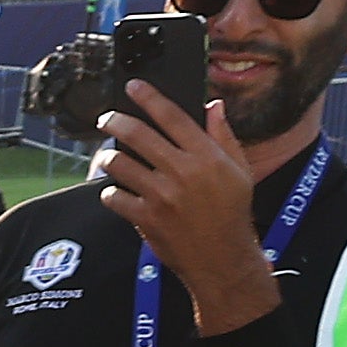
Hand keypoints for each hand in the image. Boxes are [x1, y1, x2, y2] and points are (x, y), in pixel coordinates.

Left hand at [92, 83, 281, 325]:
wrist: (223, 260)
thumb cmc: (232, 214)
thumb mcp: (240, 171)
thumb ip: (223, 136)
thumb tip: (214, 106)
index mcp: (206, 156)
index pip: (172, 116)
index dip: (148, 97)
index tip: (133, 86)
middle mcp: (182, 171)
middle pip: (138, 135)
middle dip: (115, 121)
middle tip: (106, 118)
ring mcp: (161, 195)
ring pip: (120, 164)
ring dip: (107, 157)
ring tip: (106, 157)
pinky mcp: (146, 218)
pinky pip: (115, 197)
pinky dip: (110, 193)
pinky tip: (114, 191)